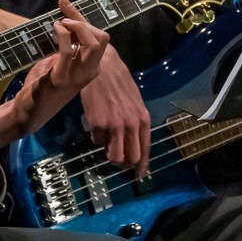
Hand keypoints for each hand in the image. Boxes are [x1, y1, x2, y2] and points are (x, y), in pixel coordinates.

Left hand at [42, 0, 109, 91]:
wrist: (29, 111)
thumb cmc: (42, 85)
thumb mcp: (58, 62)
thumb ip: (66, 46)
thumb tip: (65, 21)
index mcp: (91, 67)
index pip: (98, 38)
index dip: (84, 19)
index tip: (67, 6)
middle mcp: (90, 72)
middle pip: (102, 38)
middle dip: (84, 21)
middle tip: (65, 16)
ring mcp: (77, 76)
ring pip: (93, 44)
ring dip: (77, 26)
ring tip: (61, 22)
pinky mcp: (60, 79)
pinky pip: (67, 50)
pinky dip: (62, 34)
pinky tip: (54, 29)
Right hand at [78, 46, 150, 176]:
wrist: (101, 65)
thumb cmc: (119, 80)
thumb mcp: (134, 101)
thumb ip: (135, 121)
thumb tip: (132, 140)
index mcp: (143, 119)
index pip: (145, 149)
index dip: (142, 165)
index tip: (139, 175)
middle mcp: (131, 125)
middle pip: (131, 158)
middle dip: (124, 162)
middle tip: (118, 158)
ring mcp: (114, 125)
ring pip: (114, 156)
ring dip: (109, 153)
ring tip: (106, 143)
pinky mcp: (97, 123)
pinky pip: (96, 141)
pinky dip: (96, 137)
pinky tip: (96, 123)